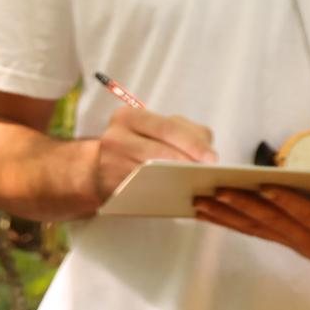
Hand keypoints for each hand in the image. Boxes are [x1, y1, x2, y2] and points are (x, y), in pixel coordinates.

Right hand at [82, 104, 213, 206]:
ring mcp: (109, 161)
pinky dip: (162, 191)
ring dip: (177, 178)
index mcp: (129, 116)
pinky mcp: (109, 184)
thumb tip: (207, 154)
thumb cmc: (137, 145)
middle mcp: (115, 136)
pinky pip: (141, 188)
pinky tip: (177, 192)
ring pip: (151, 172)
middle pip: (160, 151)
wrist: (97, 167)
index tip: (212, 158)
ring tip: (197, 182)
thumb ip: (184, 132)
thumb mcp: (155, 129)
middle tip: (207, 173)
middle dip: (187, 163)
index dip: (192, 143)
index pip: (167, 127)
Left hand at [193, 185, 309, 288]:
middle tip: (215, 189)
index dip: (288, 201)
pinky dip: (230, 221)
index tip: (266, 186)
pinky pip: (255, 230)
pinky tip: (208, 212)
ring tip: (197, 202)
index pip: (309, 214)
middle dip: (242, 204)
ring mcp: (296, 241)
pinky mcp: (289, 241)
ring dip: (226, 214)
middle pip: (272, 220)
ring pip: (256, 227)